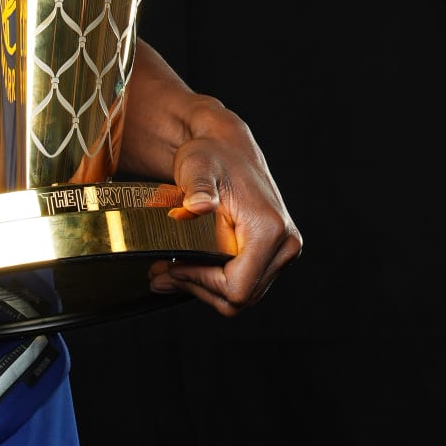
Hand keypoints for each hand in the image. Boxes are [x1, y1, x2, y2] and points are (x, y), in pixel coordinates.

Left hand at [148, 109, 300, 315]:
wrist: (227, 147)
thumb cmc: (212, 155)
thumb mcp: (199, 167)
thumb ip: (199, 187)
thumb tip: (198, 205)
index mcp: (270, 230)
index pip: (237, 287)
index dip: (201, 284)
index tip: (171, 267)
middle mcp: (285, 245)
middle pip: (240, 298)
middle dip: (197, 288)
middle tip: (160, 275)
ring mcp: (282, 252)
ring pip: (241, 295)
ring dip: (203, 287)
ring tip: (167, 271)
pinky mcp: (273, 255)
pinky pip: (243, 283)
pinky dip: (213, 281)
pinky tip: (187, 266)